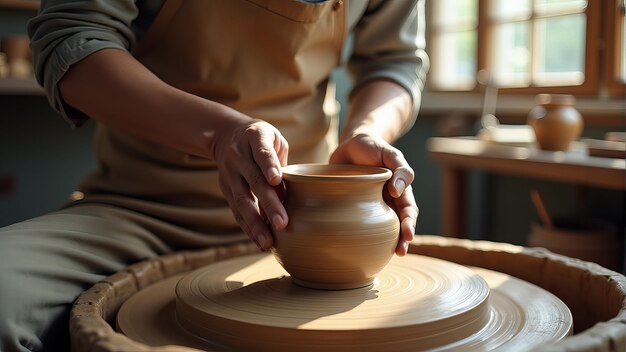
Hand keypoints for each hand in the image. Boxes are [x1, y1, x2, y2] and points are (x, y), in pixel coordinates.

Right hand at [213, 119, 288, 250]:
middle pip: (254, 181)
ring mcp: (229, 172)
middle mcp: (238, 155)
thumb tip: (293, 197)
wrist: (226, 135)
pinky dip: (248, 227)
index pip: (262, 152)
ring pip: (243, 200)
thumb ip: (282, 165)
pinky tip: (259, 241)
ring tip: (268, 242)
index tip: (276, 180)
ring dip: (255, 223)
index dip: (269, 165)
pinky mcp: (225, 187)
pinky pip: (236, 210)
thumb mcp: (274, 141)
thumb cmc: (262, 140)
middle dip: (269, 204)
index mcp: (255, 137)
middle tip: (282, 224)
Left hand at [330, 133, 416, 255]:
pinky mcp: (354, 207)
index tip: (407, 235)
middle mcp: (388, 202)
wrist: (351, 144)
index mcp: (399, 191)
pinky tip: (359, 247)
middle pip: (398, 224)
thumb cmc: (374, 148)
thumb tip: (398, 191)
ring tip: (388, 255)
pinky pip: (360, 224)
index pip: (408, 211)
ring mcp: (371, 206)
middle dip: (402, 239)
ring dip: (386, 242)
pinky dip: (362, 237)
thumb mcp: (390, 153)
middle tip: (400, 251)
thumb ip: (399, 168)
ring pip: (381, 228)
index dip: (409, 224)